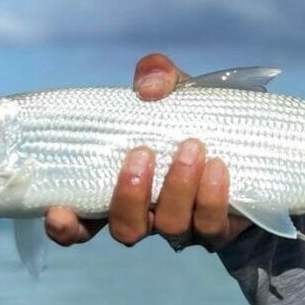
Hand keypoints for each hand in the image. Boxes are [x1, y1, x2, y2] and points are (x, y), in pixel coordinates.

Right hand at [44, 52, 251, 249]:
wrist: (248, 136)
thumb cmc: (194, 116)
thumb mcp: (173, 89)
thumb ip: (156, 74)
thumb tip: (148, 87)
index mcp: (122, 189)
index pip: (82, 223)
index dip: (66, 227)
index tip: (57, 211)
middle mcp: (149, 216)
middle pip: (126, 230)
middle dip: (131, 196)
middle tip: (144, 153)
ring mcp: (184, 226)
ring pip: (170, 228)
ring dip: (177, 188)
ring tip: (192, 148)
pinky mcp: (219, 228)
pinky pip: (211, 226)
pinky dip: (212, 197)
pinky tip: (218, 167)